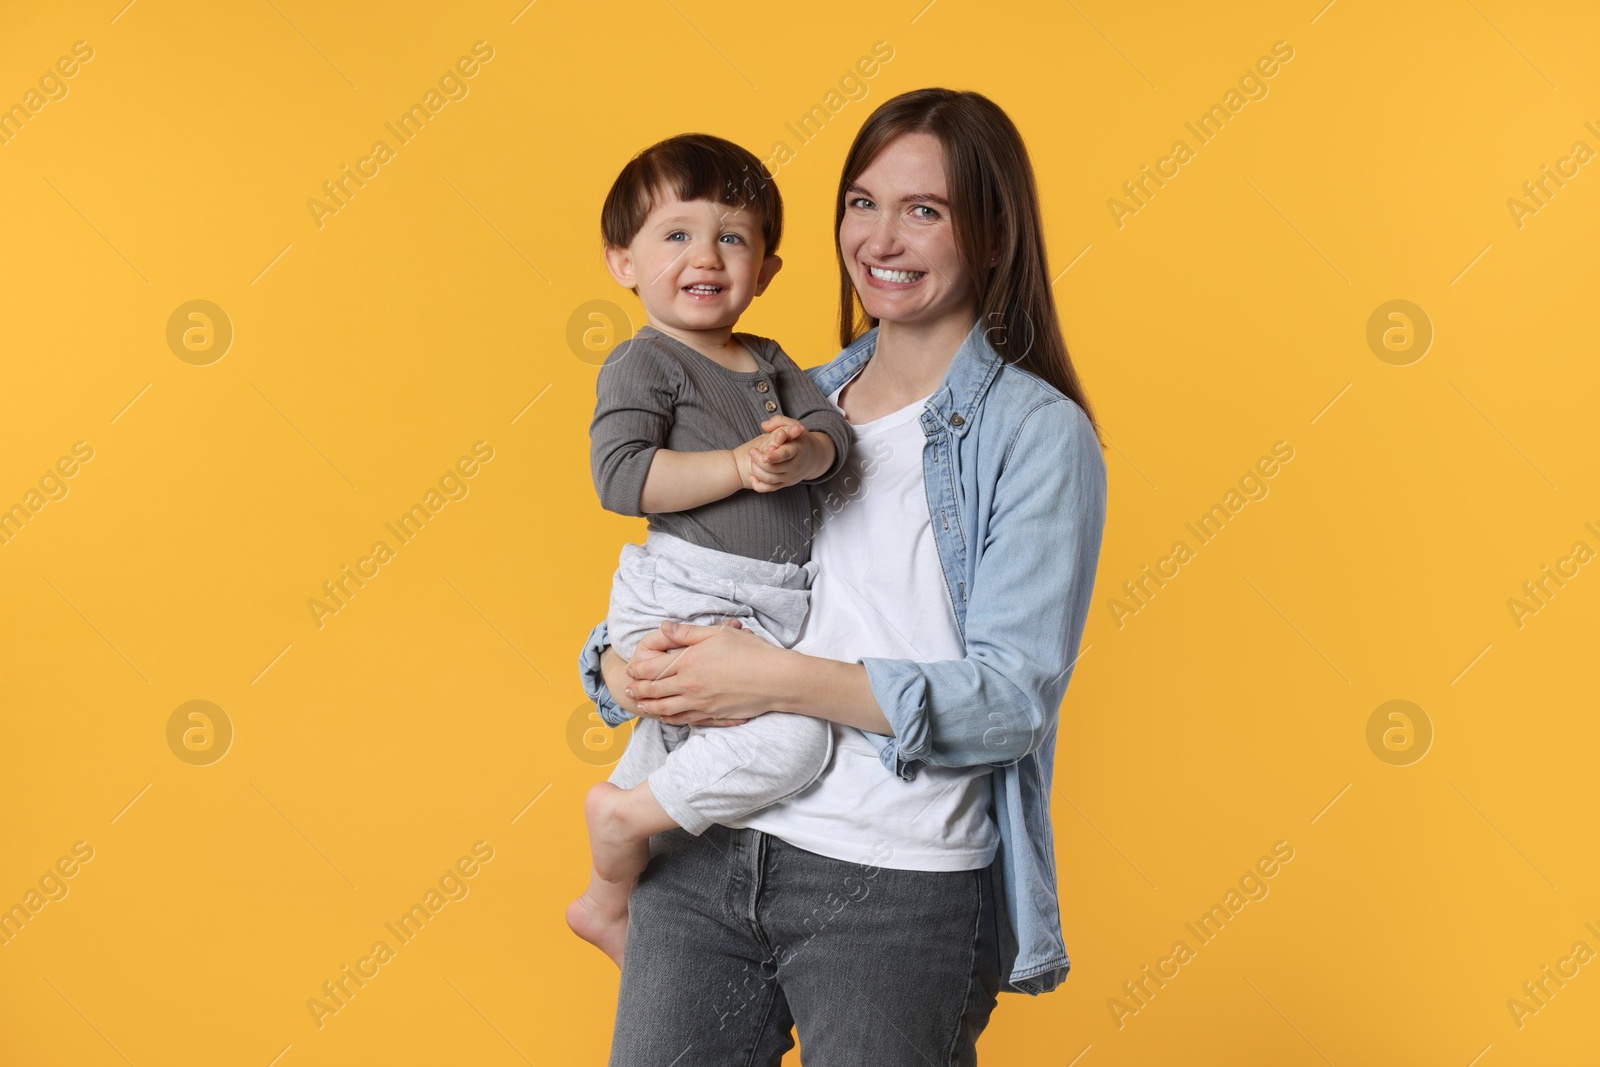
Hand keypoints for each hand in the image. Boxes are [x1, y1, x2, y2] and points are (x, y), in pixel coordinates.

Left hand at [624, 618, 783, 724]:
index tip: (630, 671)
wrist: (774, 679)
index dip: (637, 670)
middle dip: (638, 690)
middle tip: (628, 690)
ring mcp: (700, 704)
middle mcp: (689, 686)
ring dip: (650, 707)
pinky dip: (670, 719)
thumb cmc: (749, 652)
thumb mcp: (717, 634)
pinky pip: (684, 720)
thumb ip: (686, 633)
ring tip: (641, 706)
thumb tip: (664, 627)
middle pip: (654, 691)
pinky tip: (666, 717)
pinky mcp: (712, 715)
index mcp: (688, 663)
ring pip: (666, 710)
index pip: (652, 669)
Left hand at [733, 416, 827, 492]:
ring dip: (756, 471)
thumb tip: (764, 425)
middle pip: (774, 468)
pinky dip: (758, 485)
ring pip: (769, 479)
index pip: (785, 455)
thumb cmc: (799, 438)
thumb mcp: (793, 425)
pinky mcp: (785, 484)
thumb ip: (779, 421)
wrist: (814, 457)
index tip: (764, 455)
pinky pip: (769, 489)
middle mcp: (794, 466)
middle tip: (751, 450)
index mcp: (797, 449)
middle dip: (758, 461)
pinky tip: (752, 476)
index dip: (774, 456)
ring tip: (752, 460)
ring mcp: (789, 477)